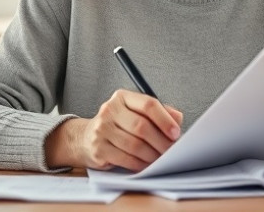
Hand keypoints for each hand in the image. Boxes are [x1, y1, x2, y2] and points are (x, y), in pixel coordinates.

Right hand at [45, 89, 182, 170]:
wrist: (86, 138)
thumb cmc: (118, 125)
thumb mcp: (136, 112)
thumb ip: (159, 112)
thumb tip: (177, 119)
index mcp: (122, 97)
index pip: (148, 104)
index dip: (165, 120)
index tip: (175, 133)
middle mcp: (110, 110)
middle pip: (142, 126)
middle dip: (161, 141)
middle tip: (171, 150)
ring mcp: (101, 129)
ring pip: (135, 145)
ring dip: (152, 155)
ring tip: (160, 159)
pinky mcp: (99, 148)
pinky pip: (125, 159)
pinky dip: (140, 164)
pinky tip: (146, 164)